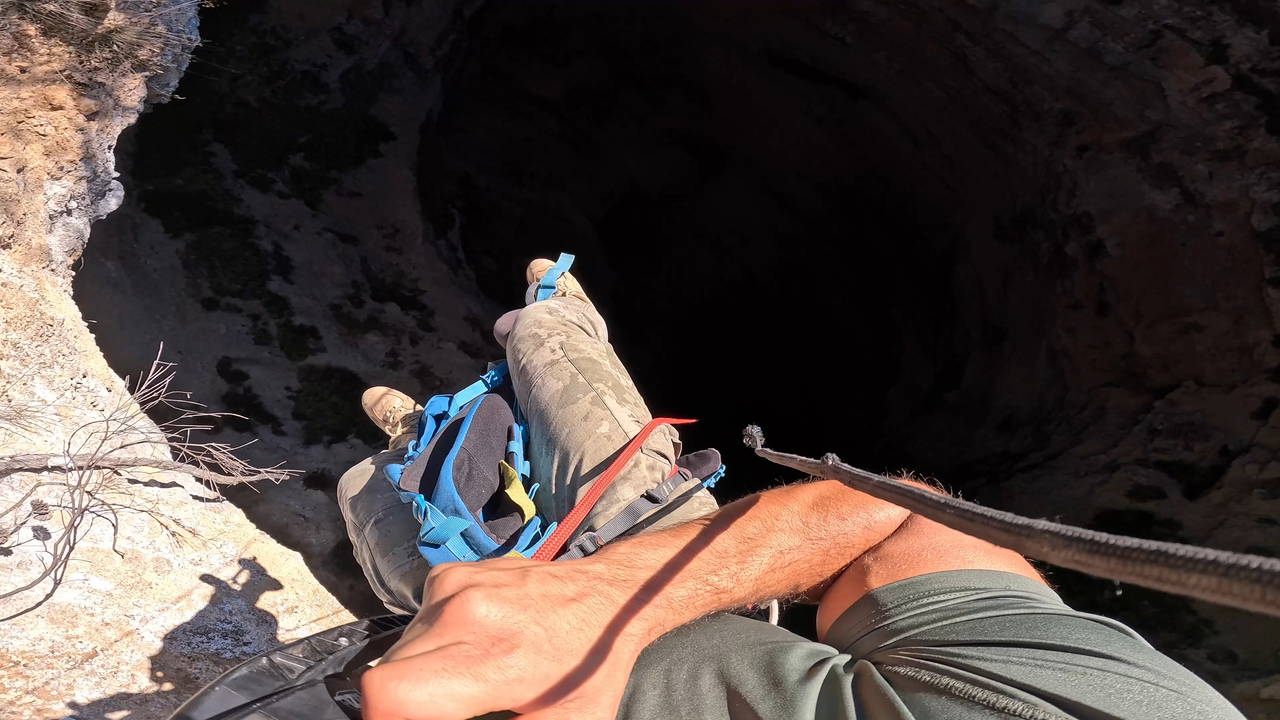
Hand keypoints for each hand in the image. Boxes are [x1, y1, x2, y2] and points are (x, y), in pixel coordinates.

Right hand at [360, 557, 653, 719]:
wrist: (607, 599)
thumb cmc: (587, 672)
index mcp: (491, 659)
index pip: (389, 691)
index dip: (385, 719)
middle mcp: (464, 614)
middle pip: (385, 675)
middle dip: (408, 703)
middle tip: (450, 707)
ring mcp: (454, 586)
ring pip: (397, 650)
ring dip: (419, 672)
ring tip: (467, 674)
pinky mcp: (448, 572)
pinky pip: (414, 622)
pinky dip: (430, 642)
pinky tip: (469, 644)